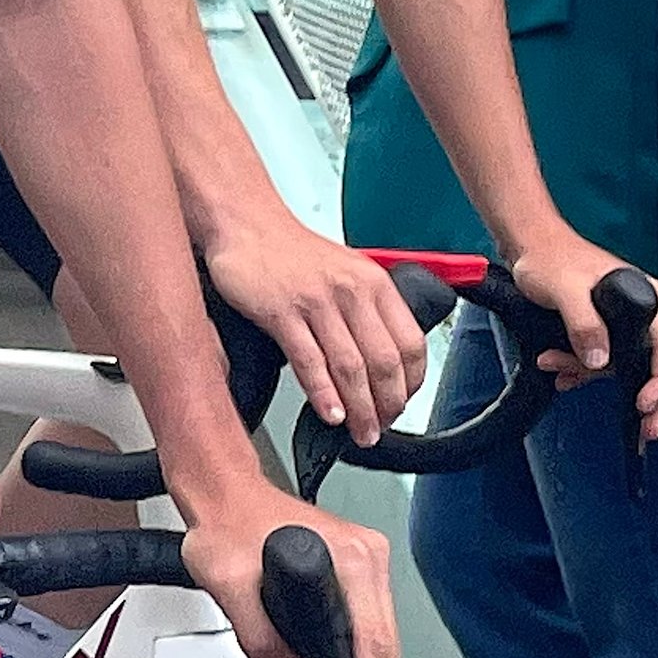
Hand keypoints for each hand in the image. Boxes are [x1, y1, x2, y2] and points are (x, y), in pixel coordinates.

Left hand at [183, 495, 398, 657]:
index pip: (374, 641)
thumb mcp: (229, 586)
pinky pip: (362, 627)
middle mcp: (367, 560)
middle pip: (385, 648)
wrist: (223, 492)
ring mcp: (363, 566)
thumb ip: (261, 639)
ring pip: (376, 643)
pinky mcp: (352, 573)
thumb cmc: (226, 523)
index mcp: (350, 559)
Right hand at [200, 211, 435, 447]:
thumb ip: (367, 311)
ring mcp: (317, 301)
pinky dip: (323, 394)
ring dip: (359, 409)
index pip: (411, 343)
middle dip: (387, 405)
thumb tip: (382, 362)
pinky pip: (309, 360)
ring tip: (359, 431)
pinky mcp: (281, 311)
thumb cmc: (291, 254)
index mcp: (374, 283)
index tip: (401, 404)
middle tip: (380, 428)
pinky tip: (329, 412)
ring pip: (350, 367)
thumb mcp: (345, 273)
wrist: (246, 226)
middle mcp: (351, 291)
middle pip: (384, 361)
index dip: (411, 383)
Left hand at [505, 225, 657, 436]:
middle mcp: (639, 313)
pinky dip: (579, 371)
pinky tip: (560, 374)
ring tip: (555, 368)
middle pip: (653, 366)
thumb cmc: (550, 258)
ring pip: (617, 366)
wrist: (527, 247)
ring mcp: (620, 324)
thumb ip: (584, 323)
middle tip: (645, 432)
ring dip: (589, 375)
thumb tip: (601, 361)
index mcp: (646, 299)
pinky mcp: (600, 331)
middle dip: (648, 400)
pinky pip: (598, 362)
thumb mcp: (565, 290)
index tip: (645, 405)